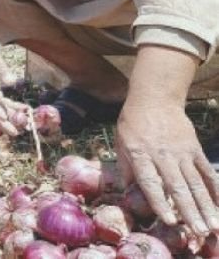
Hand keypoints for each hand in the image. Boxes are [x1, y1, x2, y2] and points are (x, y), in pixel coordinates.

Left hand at [116, 103, 218, 234]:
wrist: (155, 99)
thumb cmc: (133, 123)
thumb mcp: (121, 143)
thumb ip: (126, 169)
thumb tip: (126, 193)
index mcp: (140, 155)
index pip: (151, 182)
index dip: (160, 202)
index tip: (170, 221)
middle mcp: (163, 155)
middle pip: (178, 187)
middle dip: (190, 212)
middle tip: (200, 232)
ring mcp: (182, 152)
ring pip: (196, 183)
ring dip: (206, 206)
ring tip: (213, 226)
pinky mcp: (195, 149)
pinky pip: (206, 171)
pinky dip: (215, 189)